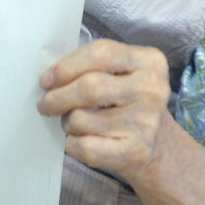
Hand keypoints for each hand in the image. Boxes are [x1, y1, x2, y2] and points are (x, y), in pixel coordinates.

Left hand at [36, 38, 171, 181]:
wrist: (159, 148)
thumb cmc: (127, 104)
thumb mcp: (122, 75)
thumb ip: (92, 67)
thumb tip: (49, 77)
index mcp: (149, 61)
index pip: (101, 53)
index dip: (67, 66)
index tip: (47, 79)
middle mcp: (152, 89)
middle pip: (90, 86)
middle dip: (58, 96)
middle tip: (45, 103)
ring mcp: (146, 122)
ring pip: (82, 119)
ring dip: (66, 122)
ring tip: (71, 122)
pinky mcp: (135, 152)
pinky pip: (85, 146)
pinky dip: (71, 144)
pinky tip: (76, 140)